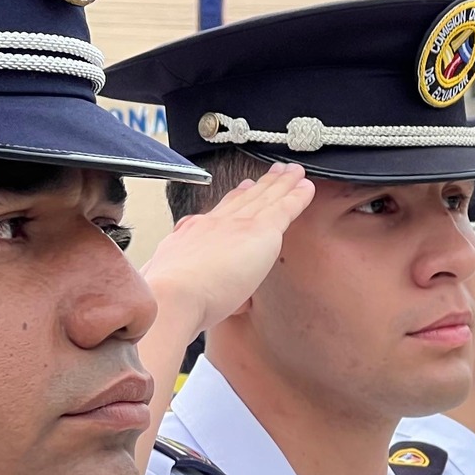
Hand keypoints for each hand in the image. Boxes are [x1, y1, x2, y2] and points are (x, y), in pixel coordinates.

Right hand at [138, 162, 313, 334]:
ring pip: (266, 198)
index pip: (219, 213)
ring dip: (281, 183)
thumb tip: (189, 297)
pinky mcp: (259, 231)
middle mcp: (214, 223)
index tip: (244, 188)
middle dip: (260, 186)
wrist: (172, 297)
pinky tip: (307, 187)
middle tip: (274, 172)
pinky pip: (284, 208)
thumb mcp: (167, 284)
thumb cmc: (168, 302)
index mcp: (192, 236)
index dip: (234, 199)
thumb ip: (182, 284)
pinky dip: (297, 195)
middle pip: (244, 199)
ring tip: (293, 173)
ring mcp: (236, 224)